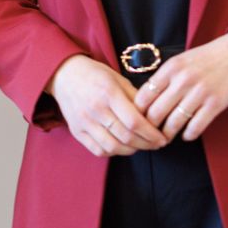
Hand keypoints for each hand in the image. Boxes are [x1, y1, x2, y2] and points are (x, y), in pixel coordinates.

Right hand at [49, 55, 166, 157]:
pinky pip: (98, 150)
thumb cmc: (95, 75)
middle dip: (147, 144)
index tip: (162, 138)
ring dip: (132, 150)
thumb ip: (136, 97)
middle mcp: (96, 109)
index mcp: (109, 93)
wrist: (64, 75)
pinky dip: (114, 152)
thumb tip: (153, 116)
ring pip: (113, 147)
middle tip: (156, 144)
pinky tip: (122, 147)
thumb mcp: (118, 79)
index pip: (135, 121)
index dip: (152, 134)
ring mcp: (84, 122)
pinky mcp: (77, 131)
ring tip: (141, 146)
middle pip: (126, 137)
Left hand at [135, 32, 227, 140]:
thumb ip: (165, 77)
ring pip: (173, 123)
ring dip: (167, 134)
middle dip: (150, 127)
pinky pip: (195, 127)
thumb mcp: (182, 59)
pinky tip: (186, 134)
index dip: (138, 112)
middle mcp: (183, 80)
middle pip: (155, 113)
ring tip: (165, 137)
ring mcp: (200, 93)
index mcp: (171, 67)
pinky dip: (188, 135)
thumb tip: (145, 100)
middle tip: (150, 134)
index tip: (138, 119)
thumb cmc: (208, 57)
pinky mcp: (216, 104)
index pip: (144, 96)